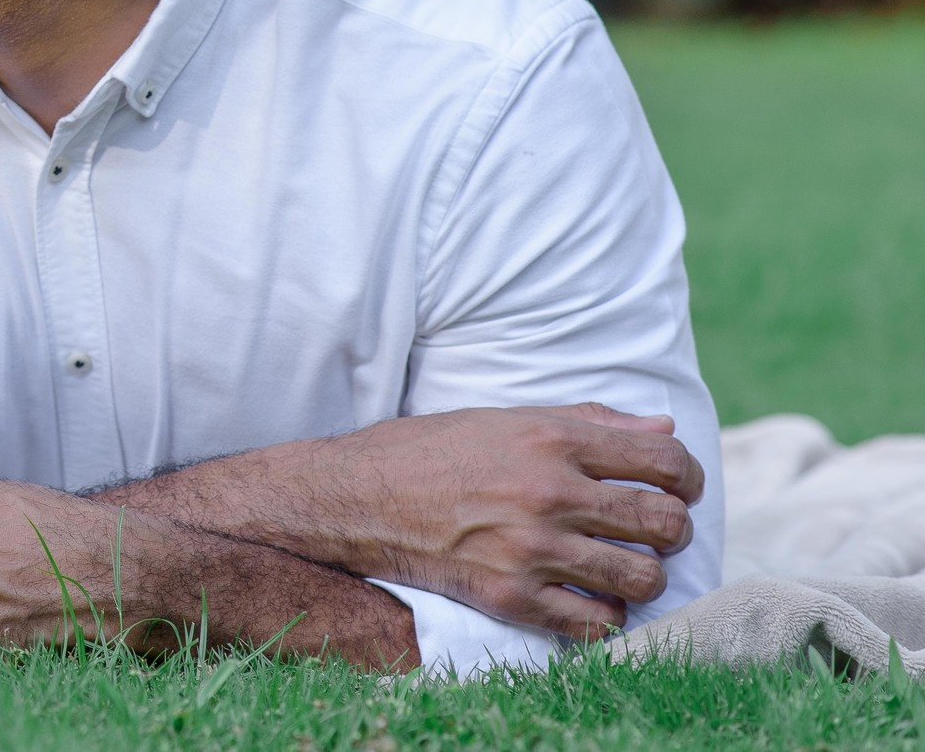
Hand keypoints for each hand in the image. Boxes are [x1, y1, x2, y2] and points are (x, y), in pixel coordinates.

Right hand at [105, 404, 702, 640]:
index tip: (677, 487)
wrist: (355, 497)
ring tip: (622, 566)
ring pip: (642, 579)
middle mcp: (548, 491)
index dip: (686, 477)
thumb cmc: (431, 450)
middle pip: (663, 524)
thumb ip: (587, 421)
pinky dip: (603, 616)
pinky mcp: (510, 596)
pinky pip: (597, 624)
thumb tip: (662, 426)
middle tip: (654, 529)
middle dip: (672, 529)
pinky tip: (586, 597)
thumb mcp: (505, 418)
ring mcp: (531, 548)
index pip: (663, 460)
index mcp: (551, 438)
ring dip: (643, 575)